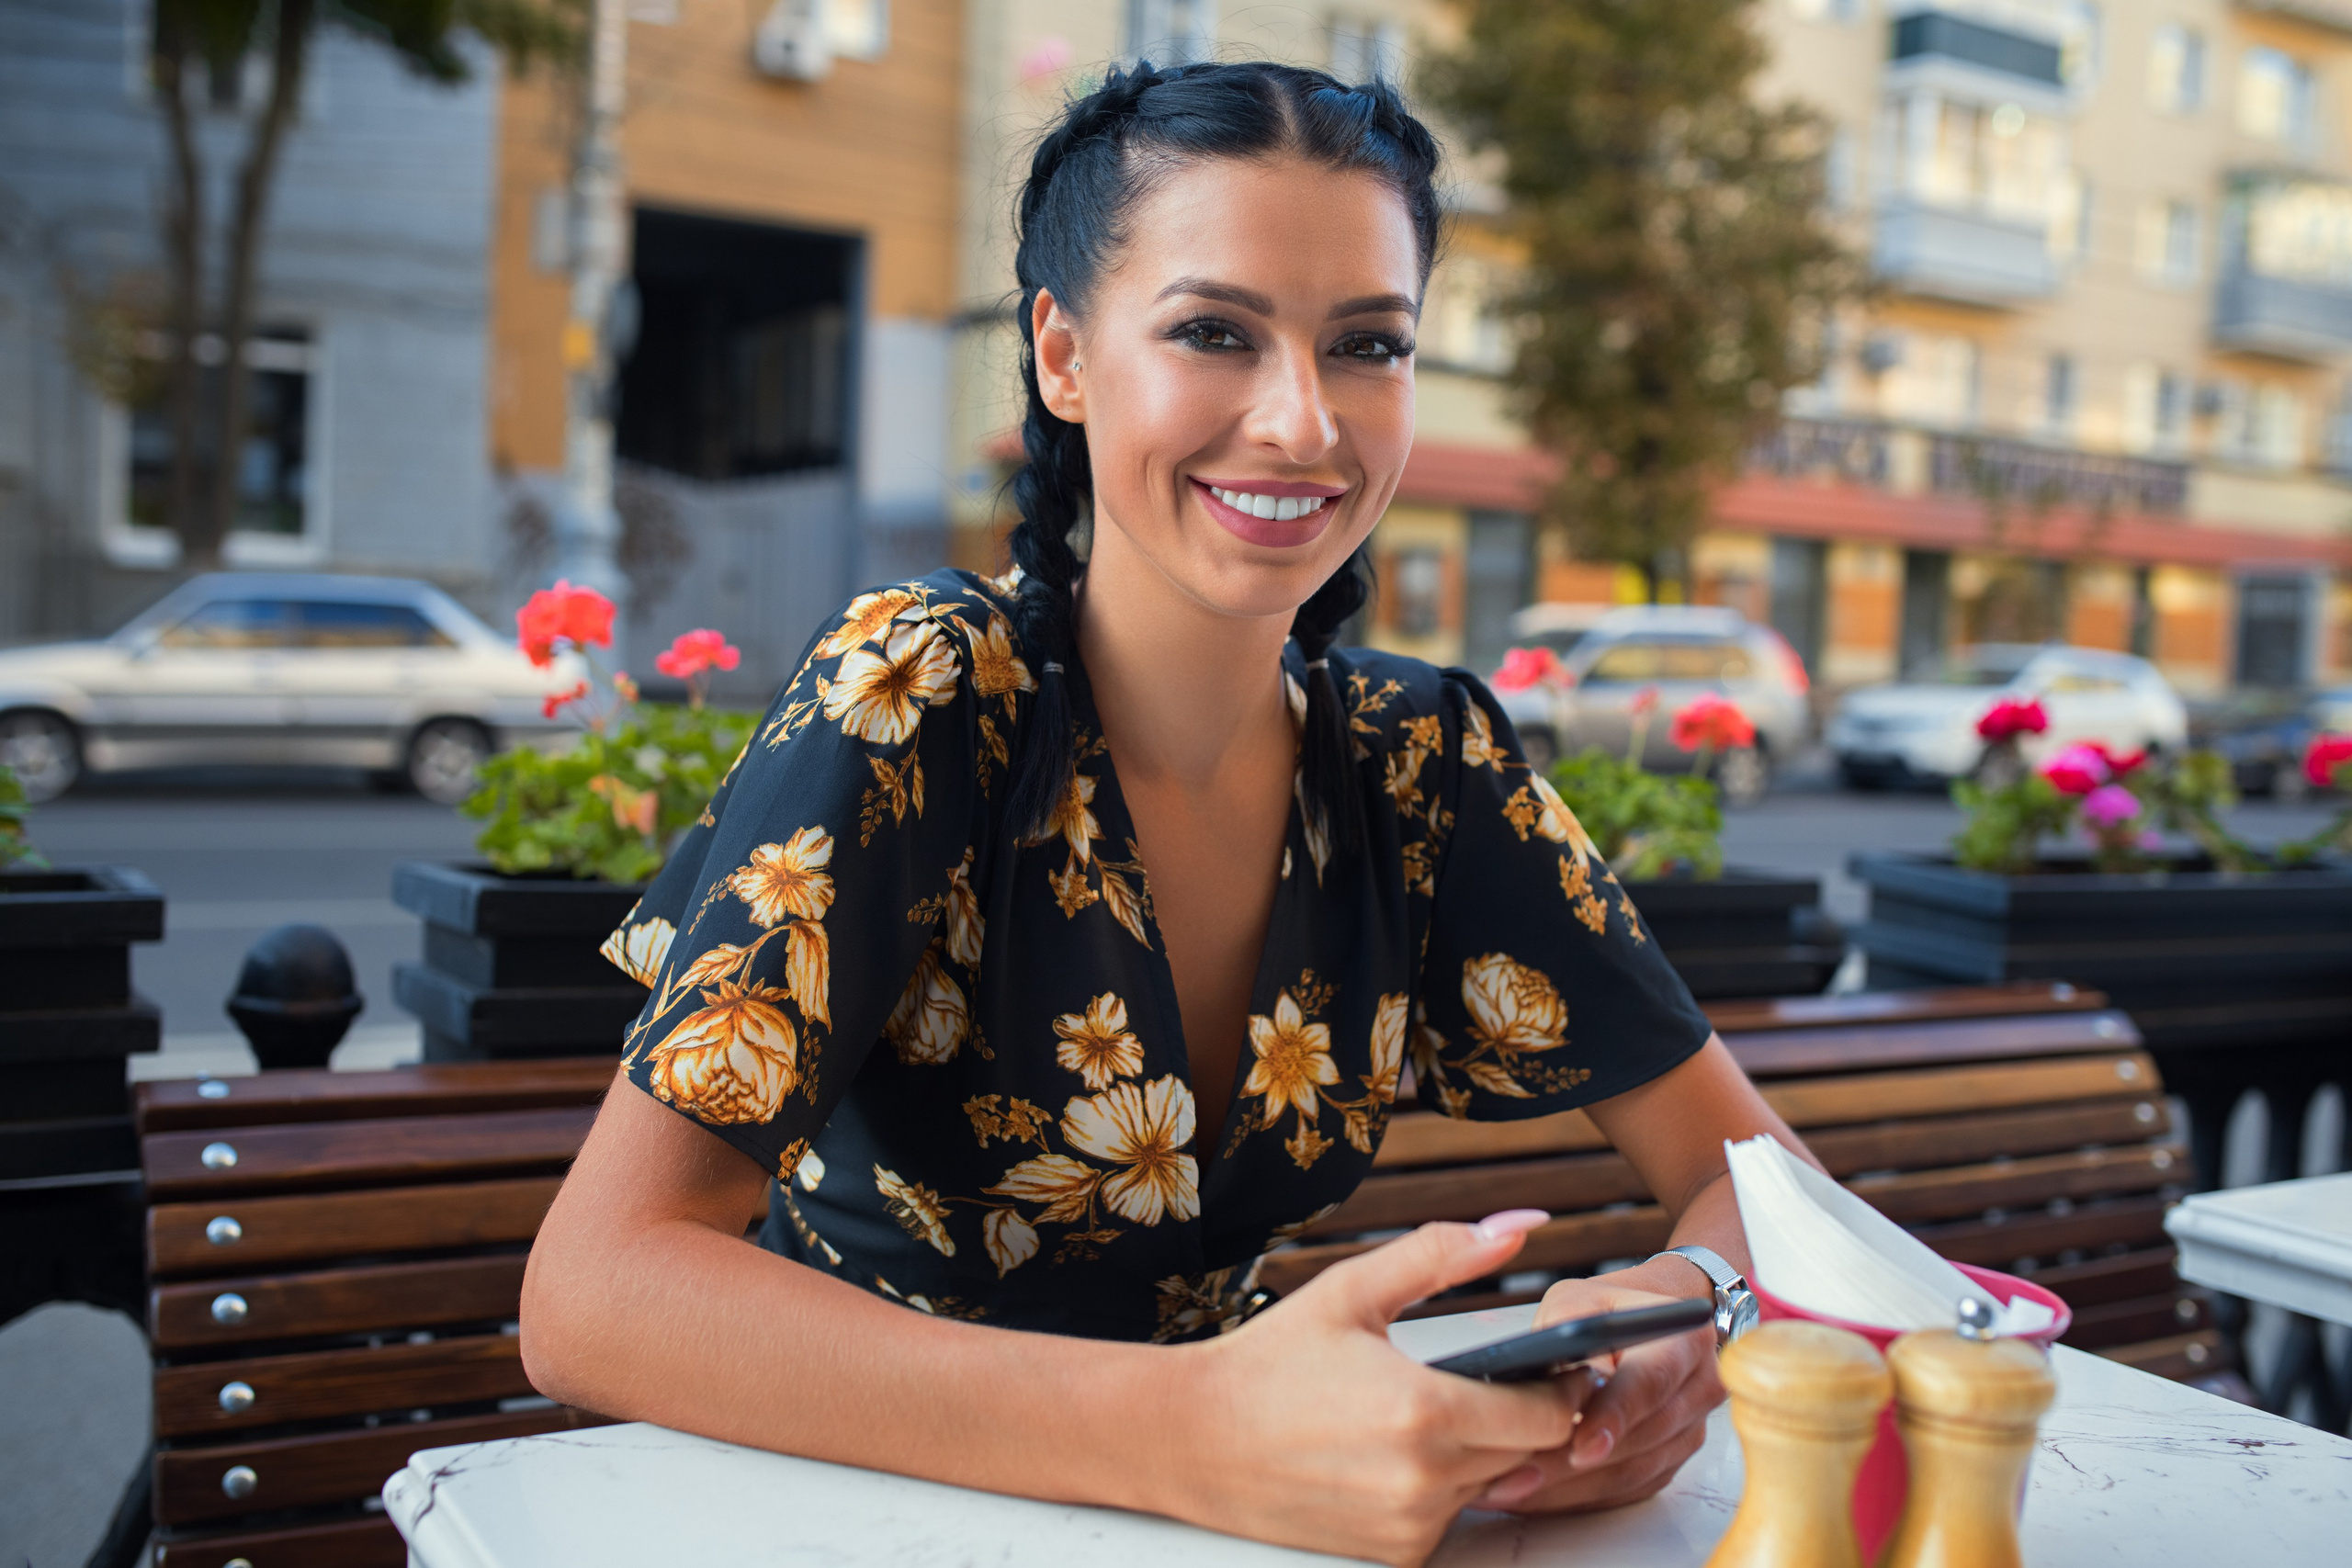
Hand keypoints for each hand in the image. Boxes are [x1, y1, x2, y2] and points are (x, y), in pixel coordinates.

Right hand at [1167, 1212, 1595, 1566]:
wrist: (1192, 1440)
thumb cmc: (1269, 1361)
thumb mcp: (1351, 1291)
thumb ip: (1442, 1254)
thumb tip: (1519, 1227)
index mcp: (1424, 1411)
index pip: (1551, 1415)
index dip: (1563, 1387)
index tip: (1553, 1363)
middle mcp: (1424, 1481)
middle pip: (1531, 1454)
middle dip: (1525, 1415)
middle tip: (1496, 1379)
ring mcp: (1407, 1525)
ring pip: (1492, 1487)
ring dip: (1485, 1453)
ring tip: (1437, 1411)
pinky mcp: (1391, 1554)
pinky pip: (1450, 1518)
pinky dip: (1443, 1488)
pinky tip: (1402, 1453)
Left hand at [1468, 1275, 1720, 1515]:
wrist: (1650, 1325)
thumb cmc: (1608, 1310)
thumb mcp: (1580, 1298)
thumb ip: (1565, 1326)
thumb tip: (1536, 1371)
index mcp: (1684, 1340)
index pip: (1649, 1385)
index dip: (1614, 1418)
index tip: (1580, 1447)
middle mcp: (1699, 1389)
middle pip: (1638, 1439)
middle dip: (1573, 1464)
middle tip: (1516, 1476)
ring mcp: (1690, 1432)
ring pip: (1630, 1474)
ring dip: (1568, 1490)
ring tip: (1508, 1489)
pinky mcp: (1671, 1462)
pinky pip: (1626, 1491)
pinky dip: (1579, 1498)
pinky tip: (1532, 1496)